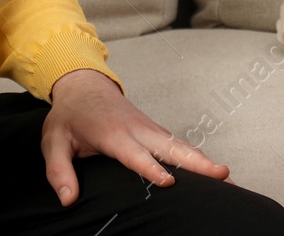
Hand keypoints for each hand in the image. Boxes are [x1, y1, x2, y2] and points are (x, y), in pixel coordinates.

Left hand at [42, 69, 232, 205]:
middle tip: (222, 176)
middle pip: (172, 148)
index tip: (169, 183)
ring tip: (229, 180)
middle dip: (197, 162)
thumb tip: (68, 199)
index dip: (151, 169)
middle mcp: (137, 130)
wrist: (83, 84)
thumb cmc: (70, 115)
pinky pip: (179, 145)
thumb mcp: (54, 141)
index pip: (135, 155)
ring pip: (181, 146)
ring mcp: (149, 129)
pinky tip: (213, 172)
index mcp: (113, 134)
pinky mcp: (154, 131)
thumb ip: (59, 171)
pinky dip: (198, 157)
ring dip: (205, 161)